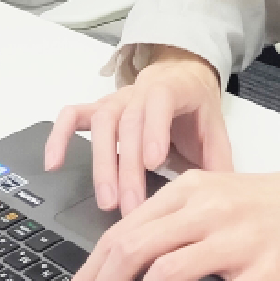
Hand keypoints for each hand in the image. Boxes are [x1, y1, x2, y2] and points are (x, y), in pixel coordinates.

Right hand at [45, 46, 230, 213]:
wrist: (179, 73)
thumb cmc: (195, 106)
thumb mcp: (214, 126)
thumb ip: (219, 158)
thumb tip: (226, 197)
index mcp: (170, 91)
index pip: (159, 105)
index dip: (154, 131)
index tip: (155, 164)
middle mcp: (137, 92)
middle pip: (127, 124)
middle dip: (127, 167)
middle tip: (130, 207)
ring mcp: (114, 100)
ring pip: (101, 124)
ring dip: (101, 163)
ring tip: (106, 200)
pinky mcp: (97, 108)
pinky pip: (72, 116)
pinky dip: (59, 136)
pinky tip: (53, 164)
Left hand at [53, 168, 279, 280]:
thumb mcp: (219, 196)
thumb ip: (175, 220)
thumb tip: (124, 260)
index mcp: (190, 191)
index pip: (120, 233)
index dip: (87, 274)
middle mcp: (207, 211)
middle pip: (130, 252)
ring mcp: (236, 241)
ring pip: (161, 278)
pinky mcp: (264, 275)